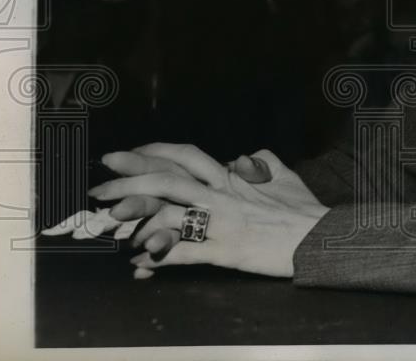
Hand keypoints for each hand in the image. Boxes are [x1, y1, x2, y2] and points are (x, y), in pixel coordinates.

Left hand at [92, 143, 328, 278]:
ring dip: (134, 220)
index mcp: (229, 177)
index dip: (149, 153)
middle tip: (98, 188)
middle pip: (164, 180)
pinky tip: (140, 264)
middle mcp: (219, 195)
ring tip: (110, 228)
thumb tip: (243, 157)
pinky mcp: (223, 251)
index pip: (183, 156)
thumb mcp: (281, 174)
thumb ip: (258, 162)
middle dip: (125, 182)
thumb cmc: (302, 208)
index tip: (121, 156)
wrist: (317, 236)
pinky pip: (184, 253)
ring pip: (167, 213)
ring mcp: (219, 223)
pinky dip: (158, 258)